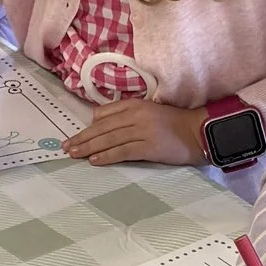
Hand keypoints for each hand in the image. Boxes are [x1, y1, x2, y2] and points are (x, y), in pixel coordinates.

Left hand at [61, 98, 207, 165]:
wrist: (199, 133)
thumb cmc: (175, 124)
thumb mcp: (150, 112)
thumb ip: (128, 115)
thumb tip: (100, 120)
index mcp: (136, 105)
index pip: (106, 113)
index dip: (89, 125)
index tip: (76, 134)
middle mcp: (137, 115)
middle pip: (103, 127)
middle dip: (83, 137)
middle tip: (66, 146)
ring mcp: (143, 130)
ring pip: (109, 139)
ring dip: (89, 147)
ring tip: (74, 154)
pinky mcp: (149, 147)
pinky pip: (123, 151)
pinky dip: (107, 156)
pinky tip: (94, 160)